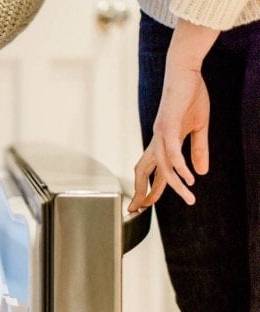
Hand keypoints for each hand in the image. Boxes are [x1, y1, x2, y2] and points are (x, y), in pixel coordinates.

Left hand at [128, 19, 217, 211]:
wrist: (185, 71)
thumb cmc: (190, 95)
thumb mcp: (199, 127)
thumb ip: (199, 150)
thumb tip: (201, 173)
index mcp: (161, 142)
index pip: (152, 171)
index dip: (148, 189)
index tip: (145, 206)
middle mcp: (157, 140)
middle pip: (145, 172)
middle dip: (143, 193)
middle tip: (139, 211)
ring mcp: (161, 133)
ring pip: (163, 166)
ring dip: (175, 184)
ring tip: (190, 197)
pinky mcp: (169, 124)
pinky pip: (173, 151)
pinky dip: (180, 166)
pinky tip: (189, 177)